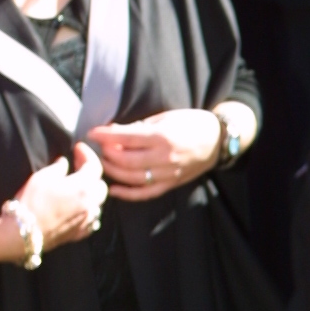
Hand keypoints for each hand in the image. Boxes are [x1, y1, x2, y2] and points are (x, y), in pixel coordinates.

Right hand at [13, 143, 106, 250]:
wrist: (22, 233)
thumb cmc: (31, 203)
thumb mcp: (42, 177)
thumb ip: (57, 168)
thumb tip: (64, 163)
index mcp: (83, 188)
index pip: (94, 166)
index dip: (87, 154)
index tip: (78, 148)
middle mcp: (90, 204)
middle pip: (101, 185)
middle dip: (92, 174)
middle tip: (78, 166)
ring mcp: (87, 220)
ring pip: (98, 203)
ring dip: (91, 192)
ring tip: (77, 186)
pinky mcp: (80, 233)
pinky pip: (92, 219)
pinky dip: (88, 210)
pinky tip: (78, 206)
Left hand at [88, 109, 223, 199]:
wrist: (217, 140)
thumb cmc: (191, 124)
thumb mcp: (166, 117)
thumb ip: (140, 127)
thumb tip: (115, 131)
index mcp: (162, 136)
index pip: (126, 137)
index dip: (105, 135)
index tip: (92, 133)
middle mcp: (164, 157)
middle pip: (125, 160)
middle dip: (107, 154)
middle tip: (98, 148)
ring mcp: (168, 173)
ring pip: (132, 177)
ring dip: (113, 171)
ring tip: (103, 163)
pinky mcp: (171, 184)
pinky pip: (146, 193)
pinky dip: (127, 193)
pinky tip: (113, 189)